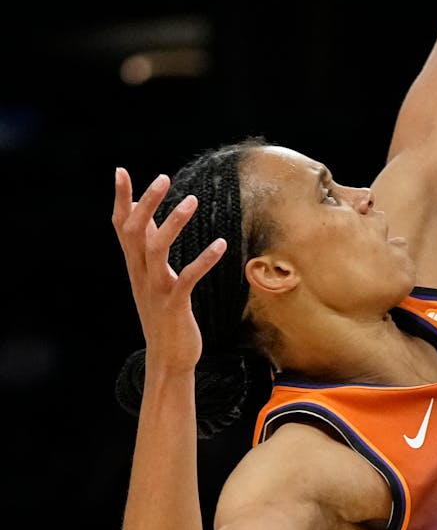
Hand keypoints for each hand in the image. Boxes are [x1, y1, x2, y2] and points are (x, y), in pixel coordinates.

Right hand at [112, 168, 225, 373]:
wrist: (169, 357)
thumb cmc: (166, 315)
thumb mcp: (155, 280)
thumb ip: (152, 253)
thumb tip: (153, 224)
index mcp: (135, 266)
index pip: (122, 227)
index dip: (122, 200)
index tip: (122, 171)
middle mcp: (140, 274)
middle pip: (135, 232)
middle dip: (146, 204)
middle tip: (163, 178)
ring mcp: (155, 290)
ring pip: (156, 250)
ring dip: (174, 224)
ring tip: (193, 201)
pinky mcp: (174, 305)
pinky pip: (187, 278)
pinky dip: (203, 260)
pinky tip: (221, 244)